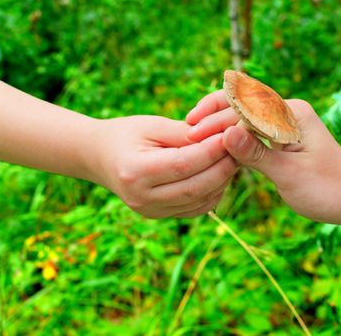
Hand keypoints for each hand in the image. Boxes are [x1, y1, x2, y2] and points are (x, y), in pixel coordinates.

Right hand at [91, 115, 237, 218]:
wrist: (100, 157)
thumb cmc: (126, 134)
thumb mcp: (152, 125)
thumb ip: (185, 133)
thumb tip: (221, 137)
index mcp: (135, 171)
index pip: (184, 164)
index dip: (212, 150)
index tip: (232, 133)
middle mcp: (141, 198)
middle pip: (195, 187)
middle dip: (223, 167)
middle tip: (240, 147)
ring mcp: (150, 211)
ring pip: (198, 201)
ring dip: (221, 180)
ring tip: (233, 158)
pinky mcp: (159, 215)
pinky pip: (195, 209)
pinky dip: (212, 193)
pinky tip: (220, 174)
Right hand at [186, 90, 340, 224]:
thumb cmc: (327, 189)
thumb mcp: (290, 174)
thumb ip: (257, 154)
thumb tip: (225, 134)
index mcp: (291, 114)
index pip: (244, 107)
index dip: (215, 119)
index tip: (192, 134)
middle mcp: (286, 112)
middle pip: (240, 105)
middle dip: (211, 118)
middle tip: (185, 134)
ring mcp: (282, 123)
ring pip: (241, 115)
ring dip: (217, 123)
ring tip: (190, 135)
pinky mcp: (279, 136)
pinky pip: (248, 129)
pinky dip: (229, 135)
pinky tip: (211, 143)